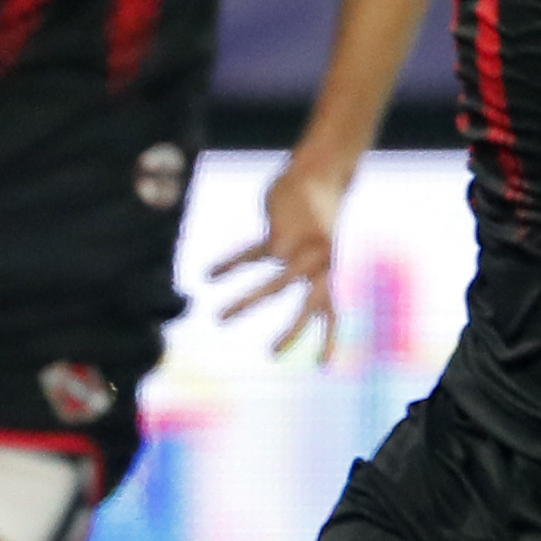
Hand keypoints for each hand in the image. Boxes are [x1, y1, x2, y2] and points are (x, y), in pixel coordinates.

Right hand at [209, 144, 352, 360]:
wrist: (321, 173)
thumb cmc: (317, 215)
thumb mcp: (319, 244)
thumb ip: (308, 269)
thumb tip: (302, 291)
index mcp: (328, 272)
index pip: (331, 312)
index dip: (329, 339)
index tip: (323, 367)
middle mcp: (319, 265)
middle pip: (309, 305)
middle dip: (292, 331)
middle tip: (271, 355)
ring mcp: (301, 249)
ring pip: (274, 284)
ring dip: (245, 303)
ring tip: (217, 318)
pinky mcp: (280, 232)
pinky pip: (252, 254)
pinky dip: (230, 265)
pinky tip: (209, 275)